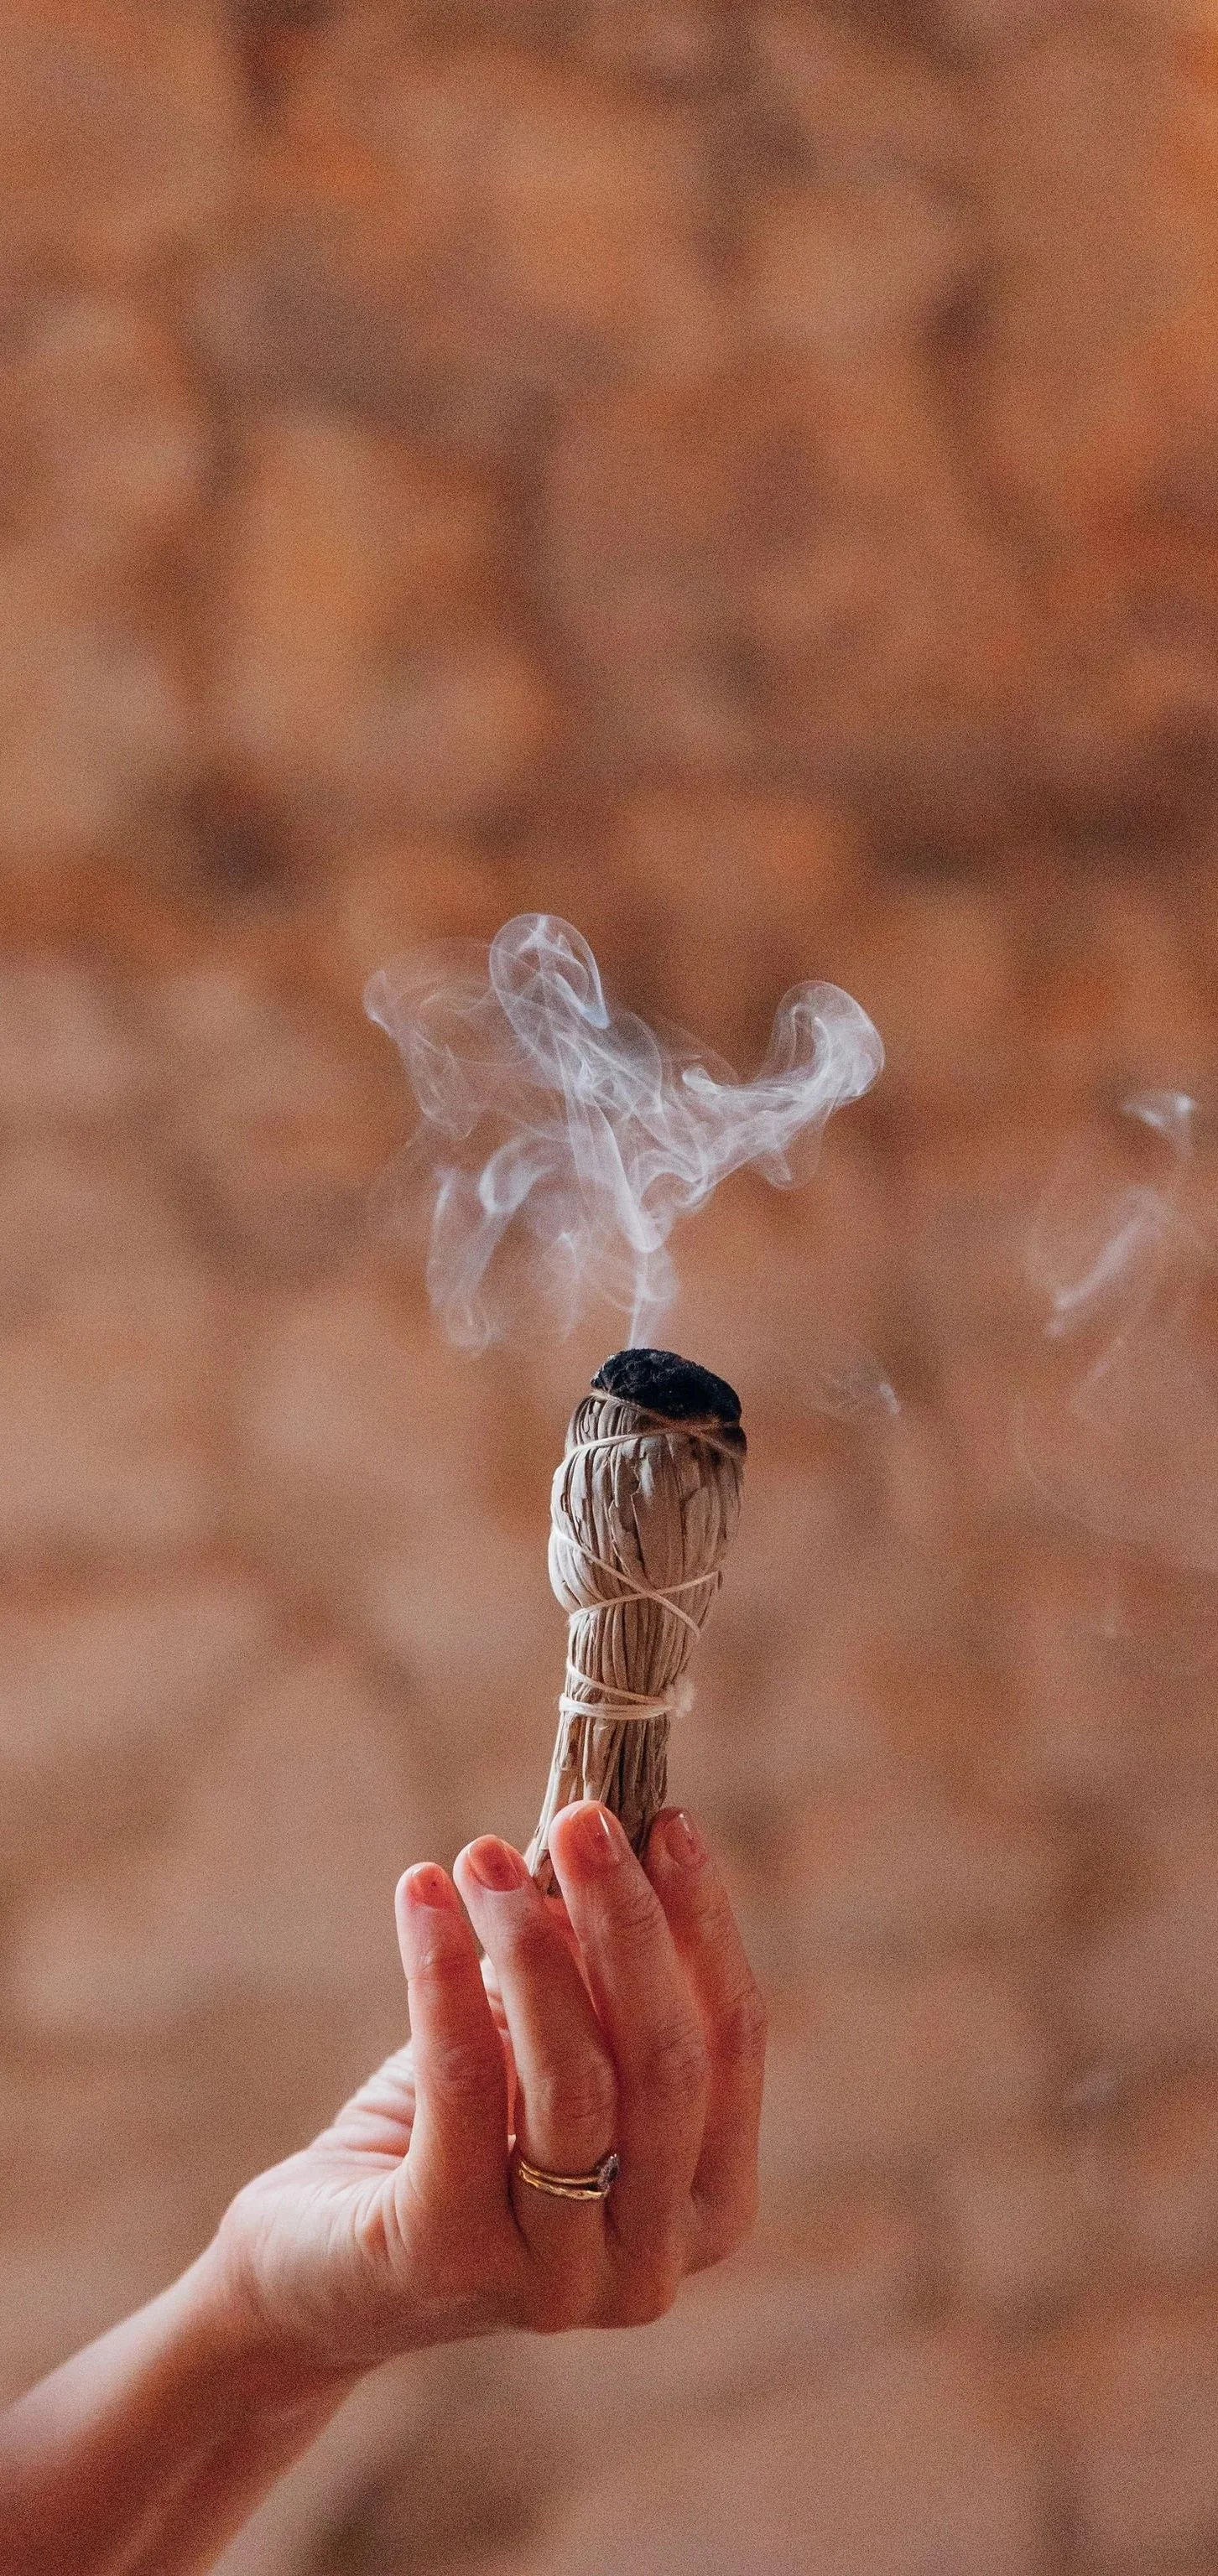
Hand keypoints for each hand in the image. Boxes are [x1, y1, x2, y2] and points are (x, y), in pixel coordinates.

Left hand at [211, 1803, 766, 2377]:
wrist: (314, 2269)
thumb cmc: (452, 2139)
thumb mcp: (542, 2054)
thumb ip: (595, 1978)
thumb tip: (606, 1840)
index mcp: (709, 2207)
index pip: (731, 2043)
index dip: (704, 1924)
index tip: (665, 1820)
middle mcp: (651, 2265)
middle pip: (662, 2062)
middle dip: (624, 1923)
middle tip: (581, 1818)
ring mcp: (557, 2282)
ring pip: (571, 2081)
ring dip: (530, 1944)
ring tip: (482, 1855)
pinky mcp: (448, 2260)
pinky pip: (462, 2092)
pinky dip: (444, 1977)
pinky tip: (422, 1894)